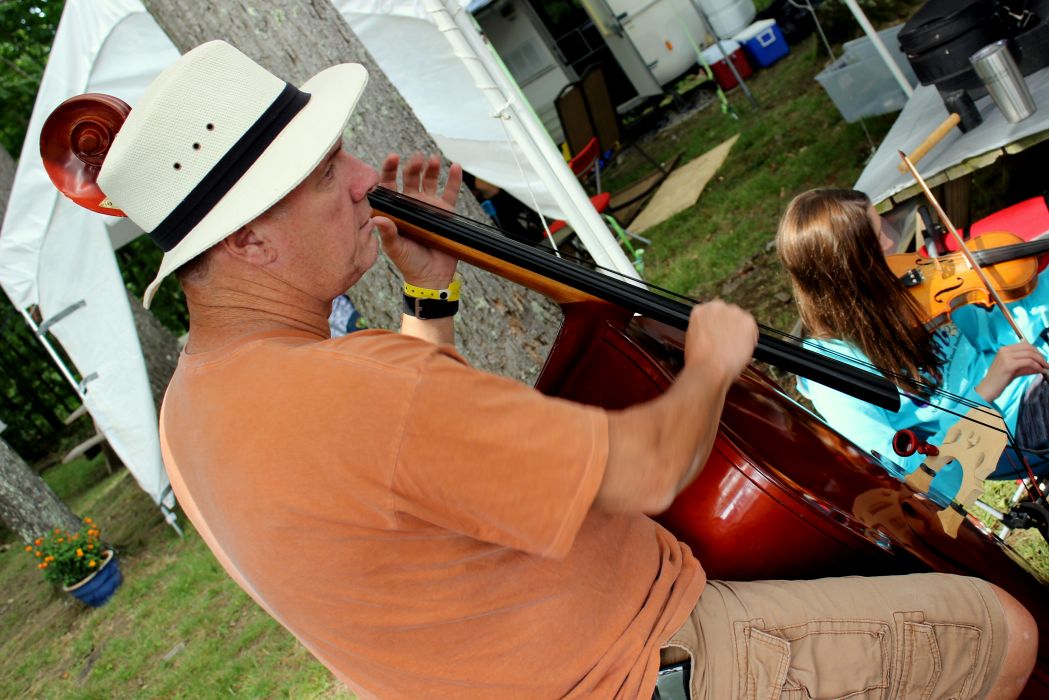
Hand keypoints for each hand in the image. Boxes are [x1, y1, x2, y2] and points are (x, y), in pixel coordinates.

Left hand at [373, 153, 462, 288]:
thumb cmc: (409, 262)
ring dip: (430, 168)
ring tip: (432, 160)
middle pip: (411, 178)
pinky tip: (454, 166)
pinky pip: (450, 192)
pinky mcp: (446, 212)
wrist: (431, 276)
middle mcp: (412, 204)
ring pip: (430, 181)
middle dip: (413, 166)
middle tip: (417, 159)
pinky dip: (453, 179)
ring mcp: (429, 206)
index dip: (389, 170)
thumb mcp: (395, 248)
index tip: (393, 158)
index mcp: (396, 210)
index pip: (390, 185)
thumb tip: (376, 218)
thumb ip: (387, 232)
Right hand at [683, 300, 757, 381]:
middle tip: (726, 342)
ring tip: (733, 348)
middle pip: (727, 315)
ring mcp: (734, 313)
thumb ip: (703, 329)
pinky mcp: (748, 321)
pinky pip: (752, 329)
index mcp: (700, 310)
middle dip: (728, 326)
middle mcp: (717, 306)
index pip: (712, 314)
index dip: (715, 326)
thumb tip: (710, 333)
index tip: (717, 334)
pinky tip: (741, 350)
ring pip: (740, 321)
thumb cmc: (699, 359)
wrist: (710, 367)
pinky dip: (750, 339)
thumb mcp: (692, 339)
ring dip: (739, 332)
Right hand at [975, 342, 1048, 401]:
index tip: (1042, 359)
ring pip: (1030, 354)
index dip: (1036, 351)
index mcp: (1004, 349)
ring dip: (1040, 361)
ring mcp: (1006, 357)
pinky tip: (1039, 370)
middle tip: (1046, 364)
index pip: (1025, 345)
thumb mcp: (1014, 369)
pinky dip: (1037, 366)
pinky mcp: (1009, 365)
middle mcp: (1004, 350)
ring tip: (1045, 368)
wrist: (988, 388)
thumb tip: (1040, 364)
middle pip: (1029, 348)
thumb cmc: (1000, 380)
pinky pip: (1028, 362)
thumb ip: (1025, 365)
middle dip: (1040, 355)